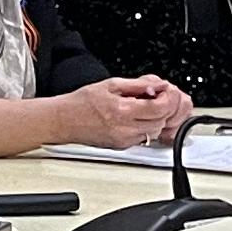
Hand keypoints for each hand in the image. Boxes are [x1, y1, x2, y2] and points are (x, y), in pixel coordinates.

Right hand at [58, 76, 190, 149]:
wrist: (63, 121)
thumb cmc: (82, 103)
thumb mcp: (110, 84)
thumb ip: (137, 84)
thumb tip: (157, 85)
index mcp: (122, 110)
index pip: (160, 108)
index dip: (167, 99)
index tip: (165, 92)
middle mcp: (125, 129)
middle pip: (161, 121)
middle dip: (163, 109)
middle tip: (155, 97)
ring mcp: (124, 140)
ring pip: (155, 131)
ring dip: (155, 119)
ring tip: (143, 107)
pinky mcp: (122, 146)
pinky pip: (143, 138)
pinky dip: (145, 127)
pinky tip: (134, 118)